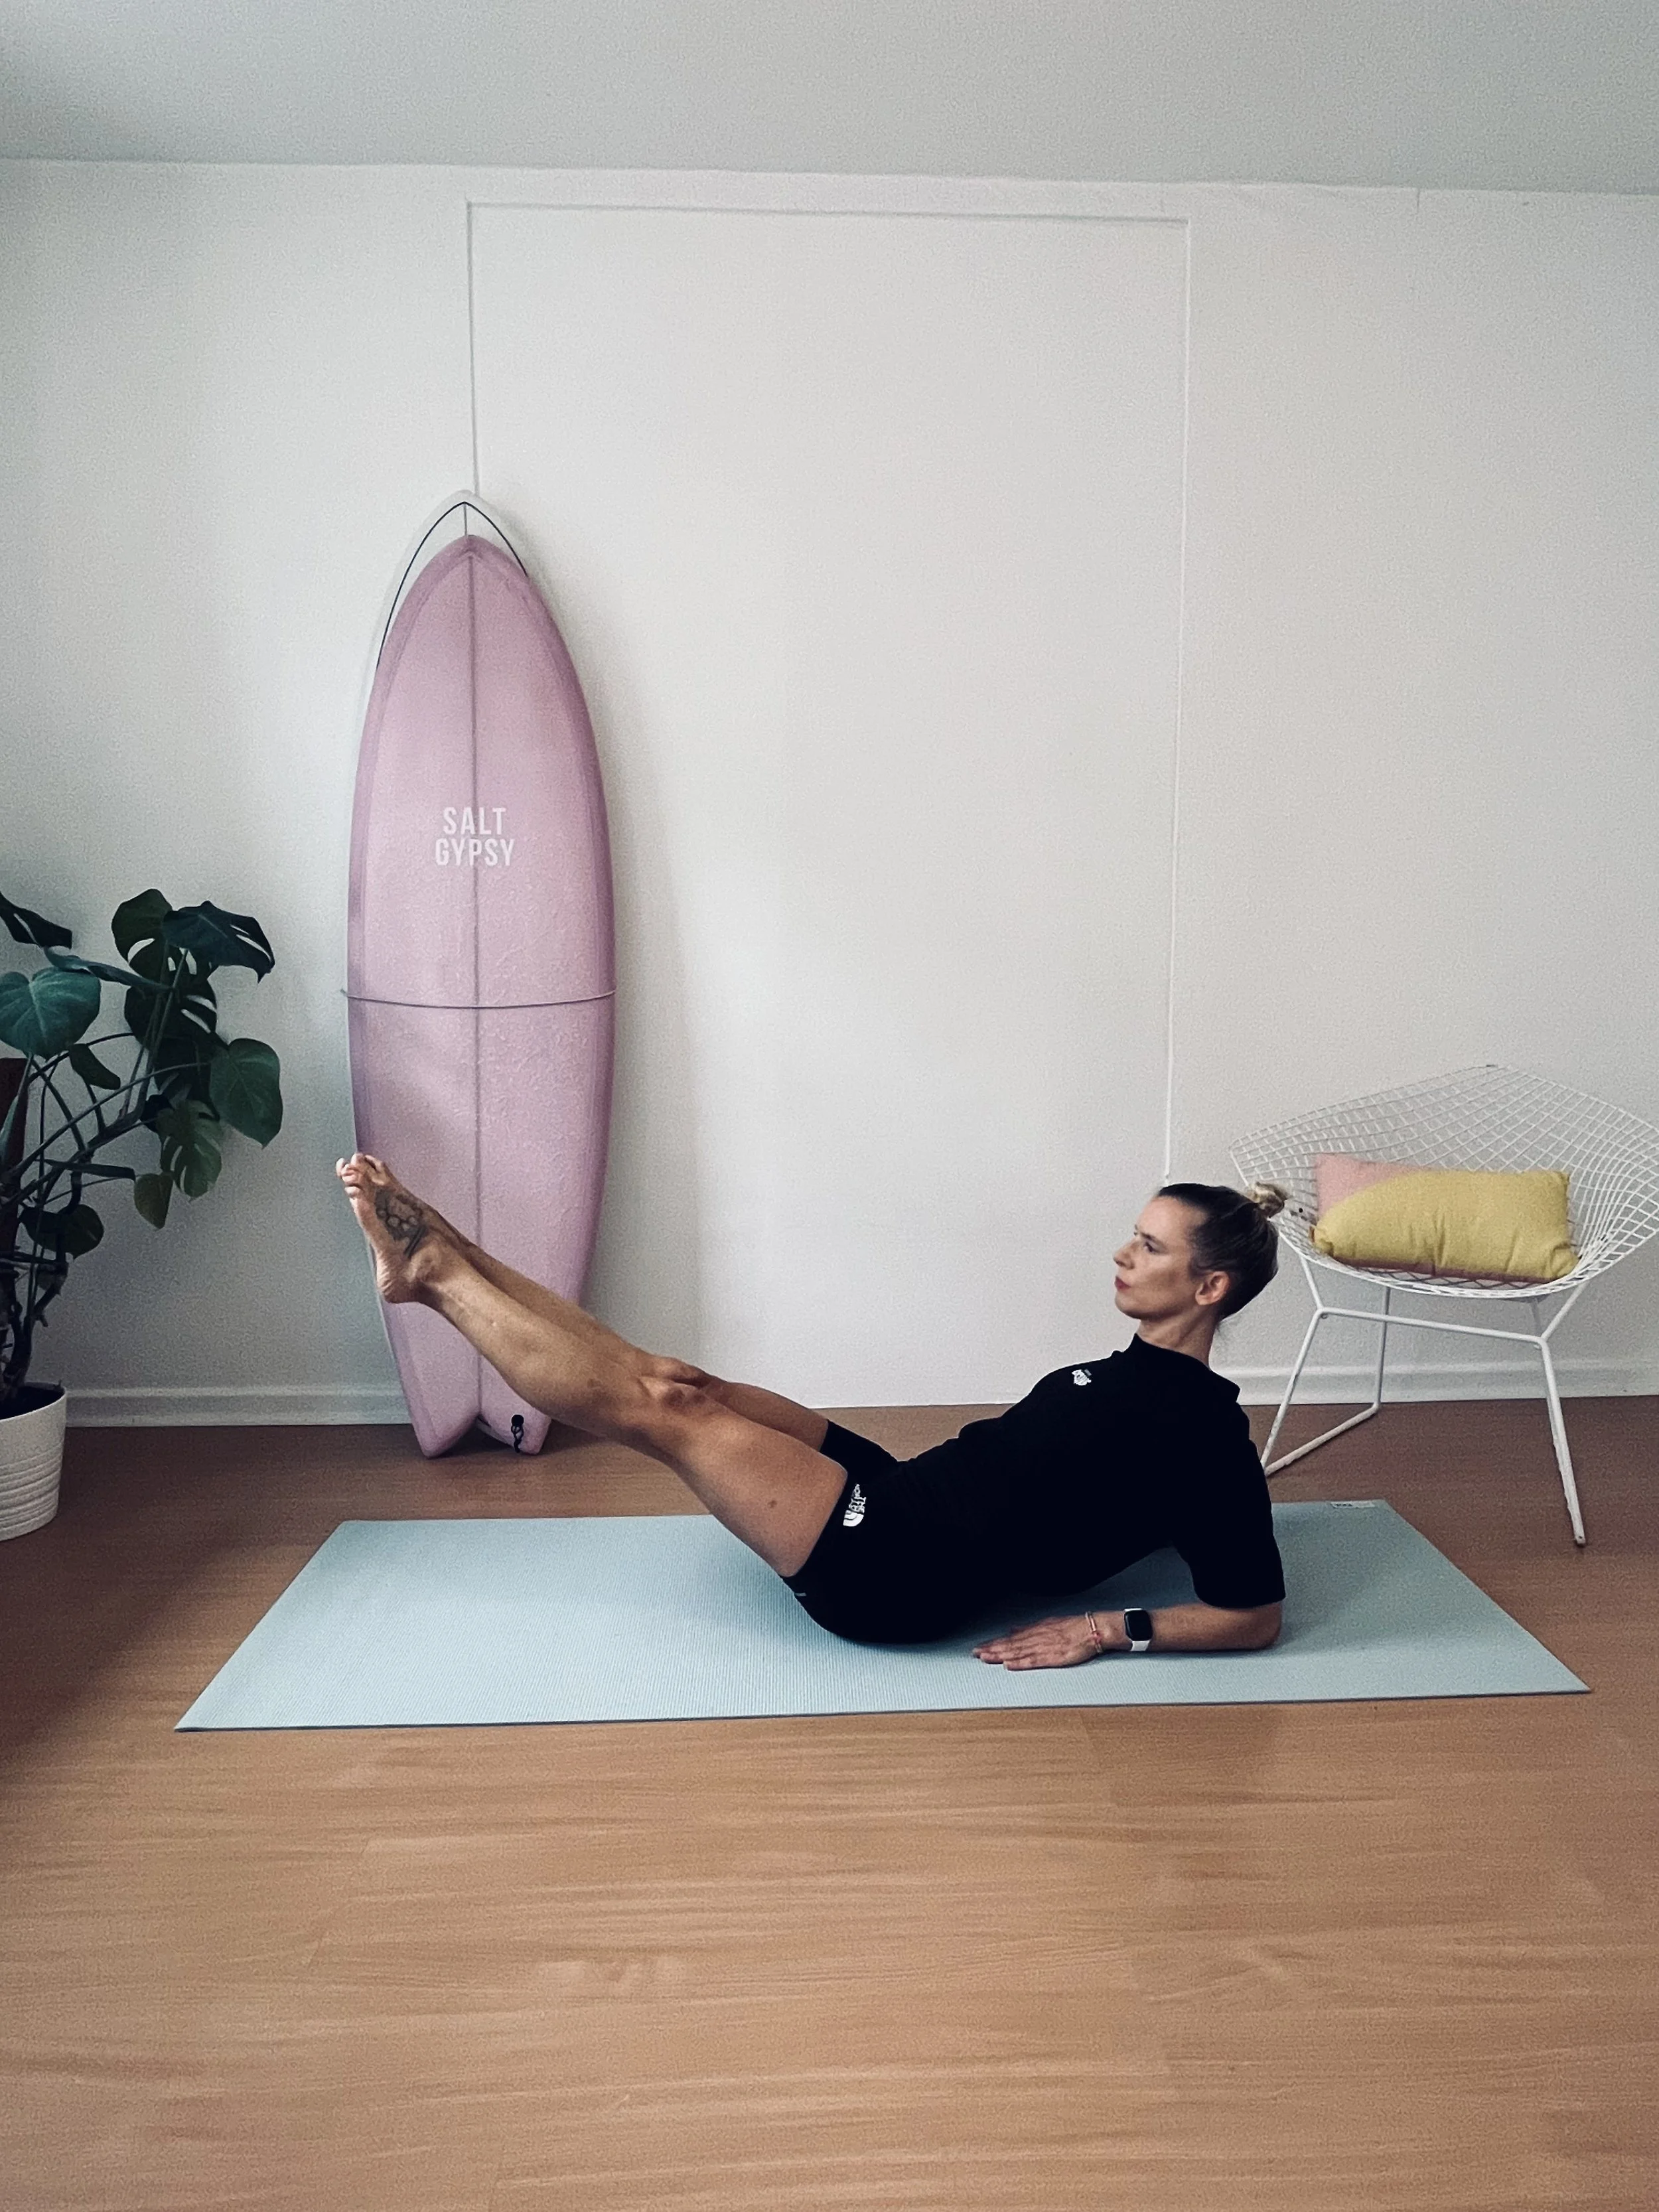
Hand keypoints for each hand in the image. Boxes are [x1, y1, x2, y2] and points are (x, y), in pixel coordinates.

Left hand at [973, 1614, 1102, 1669]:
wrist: (1093, 1629)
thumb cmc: (1073, 1628)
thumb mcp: (1047, 1623)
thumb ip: (1028, 1628)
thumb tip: (1012, 1629)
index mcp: (1035, 1630)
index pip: (1009, 1638)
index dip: (993, 1643)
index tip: (980, 1647)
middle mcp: (1036, 1638)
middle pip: (1009, 1645)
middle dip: (991, 1649)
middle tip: (974, 1653)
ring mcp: (1044, 1647)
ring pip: (1018, 1652)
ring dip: (1000, 1655)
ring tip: (984, 1657)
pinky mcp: (1053, 1657)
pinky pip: (1034, 1661)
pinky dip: (1020, 1663)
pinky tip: (1009, 1665)